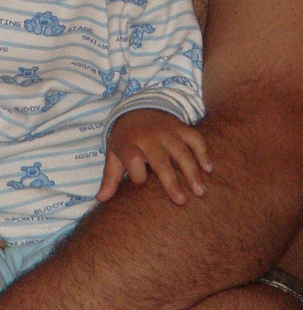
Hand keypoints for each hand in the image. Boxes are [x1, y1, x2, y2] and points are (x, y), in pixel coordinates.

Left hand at [97, 109, 213, 204]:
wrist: (136, 108)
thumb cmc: (126, 139)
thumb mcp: (114, 155)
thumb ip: (110, 177)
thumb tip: (100, 199)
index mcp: (128, 144)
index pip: (132, 159)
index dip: (137, 173)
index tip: (142, 185)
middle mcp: (148, 137)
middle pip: (160, 159)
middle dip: (170, 180)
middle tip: (181, 201)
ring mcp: (166, 131)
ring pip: (181, 150)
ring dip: (192, 170)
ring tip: (200, 191)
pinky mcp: (180, 127)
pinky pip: (195, 138)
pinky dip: (203, 152)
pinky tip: (209, 169)